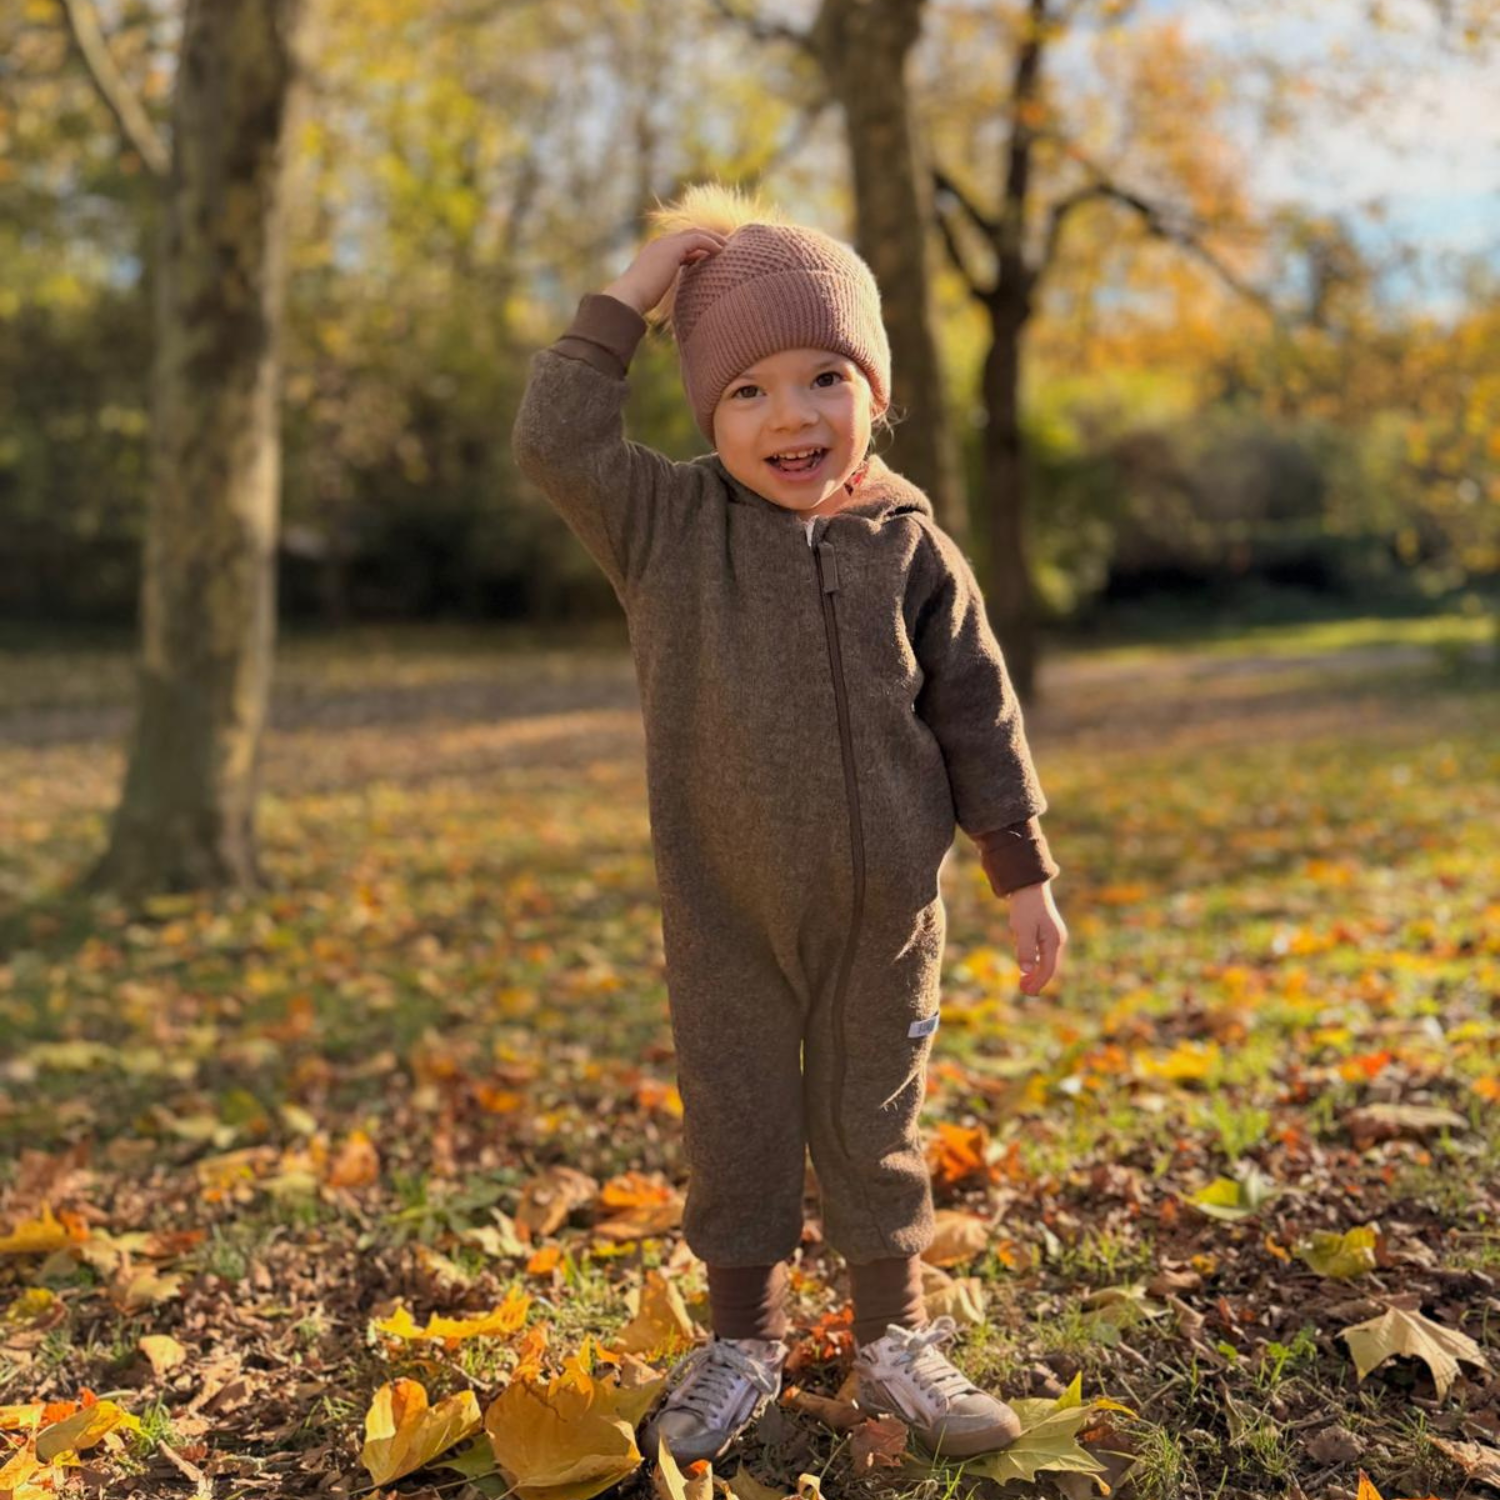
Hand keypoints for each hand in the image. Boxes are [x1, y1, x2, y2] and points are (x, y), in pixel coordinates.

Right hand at [602, 229, 727, 317]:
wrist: (629, 296)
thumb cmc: (638, 300)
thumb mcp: (652, 291)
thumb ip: (660, 287)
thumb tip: (664, 301)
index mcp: (654, 252)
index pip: (679, 244)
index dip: (696, 248)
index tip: (710, 256)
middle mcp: (660, 244)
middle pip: (688, 234)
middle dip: (706, 238)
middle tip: (723, 246)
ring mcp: (665, 244)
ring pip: (695, 233)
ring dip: (712, 238)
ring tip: (727, 247)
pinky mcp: (673, 249)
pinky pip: (698, 240)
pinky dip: (711, 243)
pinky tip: (721, 251)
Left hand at [1008, 882, 1066, 994]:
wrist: (1028, 885)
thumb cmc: (1025, 907)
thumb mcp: (1022, 929)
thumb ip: (1025, 951)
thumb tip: (1026, 971)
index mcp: (1053, 941)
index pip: (1048, 969)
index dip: (1038, 983)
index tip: (1026, 992)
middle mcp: (1057, 939)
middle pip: (1048, 966)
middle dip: (1036, 979)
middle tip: (1022, 989)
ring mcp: (1053, 935)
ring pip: (1045, 959)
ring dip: (1035, 970)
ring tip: (1022, 980)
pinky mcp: (1046, 931)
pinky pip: (1041, 951)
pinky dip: (1034, 959)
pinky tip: (1025, 962)